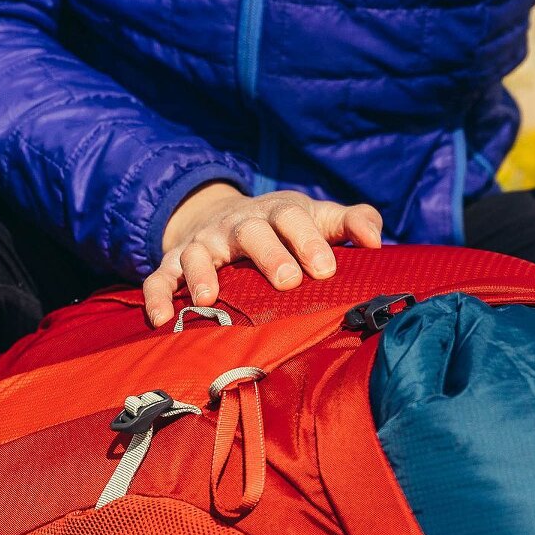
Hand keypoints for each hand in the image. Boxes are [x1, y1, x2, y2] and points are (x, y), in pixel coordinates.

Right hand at [144, 182, 382, 326]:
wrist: (223, 217)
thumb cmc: (283, 226)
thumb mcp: (317, 218)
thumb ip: (351, 222)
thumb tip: (377, 241)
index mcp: (276, 214)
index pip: (293, 219)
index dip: (309, 240)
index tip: (326, 269)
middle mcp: (238, 226)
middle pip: (251, 233)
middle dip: (268, 255)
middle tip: (287, 281)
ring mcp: (204, 244)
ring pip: (198, 253)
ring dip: (202, 274)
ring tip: (207, 298)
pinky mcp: (174, 263)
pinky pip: (159, 278)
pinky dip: (157, 296)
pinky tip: (162, 320)